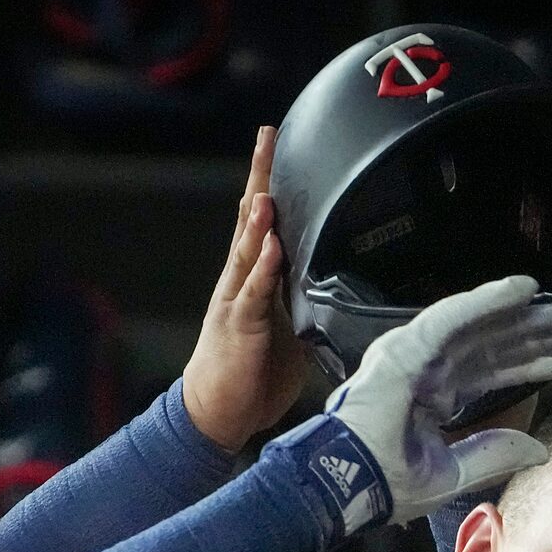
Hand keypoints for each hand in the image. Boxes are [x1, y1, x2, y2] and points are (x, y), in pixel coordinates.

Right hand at [182, 126, 306, 449]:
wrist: (214, 413)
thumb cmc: (250, 373)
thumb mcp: (289, 331)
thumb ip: (306, 302)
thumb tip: (337, 285)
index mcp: (253, 278)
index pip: (263, 222)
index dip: (271, 183)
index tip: (279, 145)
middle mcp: (241, 281)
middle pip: (251, 221)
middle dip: (260, 180)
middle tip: (267, 138)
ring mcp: (237, 302)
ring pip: (247, 251)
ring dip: (258, 220)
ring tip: (266, 188)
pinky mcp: (240, 329)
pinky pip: (253, 295)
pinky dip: (262, 270)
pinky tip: (271, 247)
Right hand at [267, 275, 551, 535]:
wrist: (345, 487)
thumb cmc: (386, 485)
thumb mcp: (452, 475)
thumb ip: (493, 455)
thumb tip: (538, 448)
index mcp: (435, 396)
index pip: (493, 371)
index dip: (533, 362)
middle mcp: (428, 369)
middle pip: (494, 346)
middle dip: (539, 335)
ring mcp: (415, 354)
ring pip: (482, 327)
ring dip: (526, 315)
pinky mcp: (407, 347)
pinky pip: (455, 316)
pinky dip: (490, 300)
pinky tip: (526, 289)